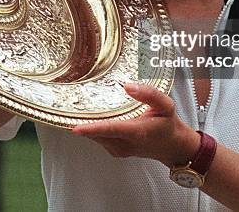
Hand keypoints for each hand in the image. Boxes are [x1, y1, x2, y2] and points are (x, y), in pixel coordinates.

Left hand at [72, 84, 199, 166]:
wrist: (173, 146)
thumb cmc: (168, 124)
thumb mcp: (166, 105)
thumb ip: (149, 94)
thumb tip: (127, 86)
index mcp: (138, 132)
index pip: (111, 130)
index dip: (92, 129)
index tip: (76, 128)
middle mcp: (126, 144)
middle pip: (98, 134)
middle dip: (82, 123)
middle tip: (65, 108)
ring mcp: (119, 150)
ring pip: (96, 138)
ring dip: (86, 126)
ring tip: (75, 110)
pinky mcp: (115, 151)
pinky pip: (99, 140)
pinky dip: (93, 130)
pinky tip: (91, 119)